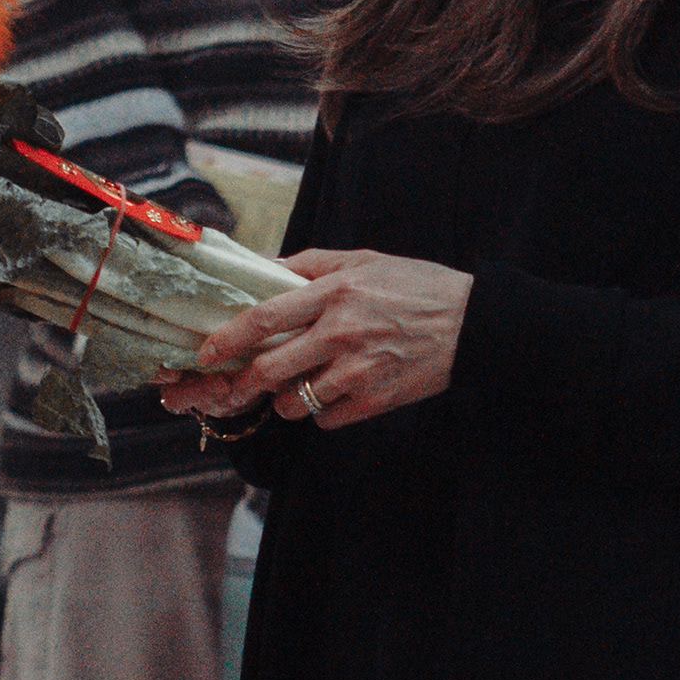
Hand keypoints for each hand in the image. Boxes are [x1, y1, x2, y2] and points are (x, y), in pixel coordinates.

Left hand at [160, 249, 473, 428]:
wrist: (474, 323)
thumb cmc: (417, 286)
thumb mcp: (363, 260)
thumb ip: (308, 264)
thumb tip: (262, 264)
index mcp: (334, 292)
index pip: (264, 317)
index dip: (226, 339)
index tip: (205, 352)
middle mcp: (340, 333)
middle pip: (268, 369)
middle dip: (242, 383)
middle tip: (233, 385)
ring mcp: (357, 371)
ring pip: (292, 402)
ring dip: (284, 399)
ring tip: (298, 385)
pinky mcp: (374, 400)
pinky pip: (324, 419)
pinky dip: (320, 413)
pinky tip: (333, 395)